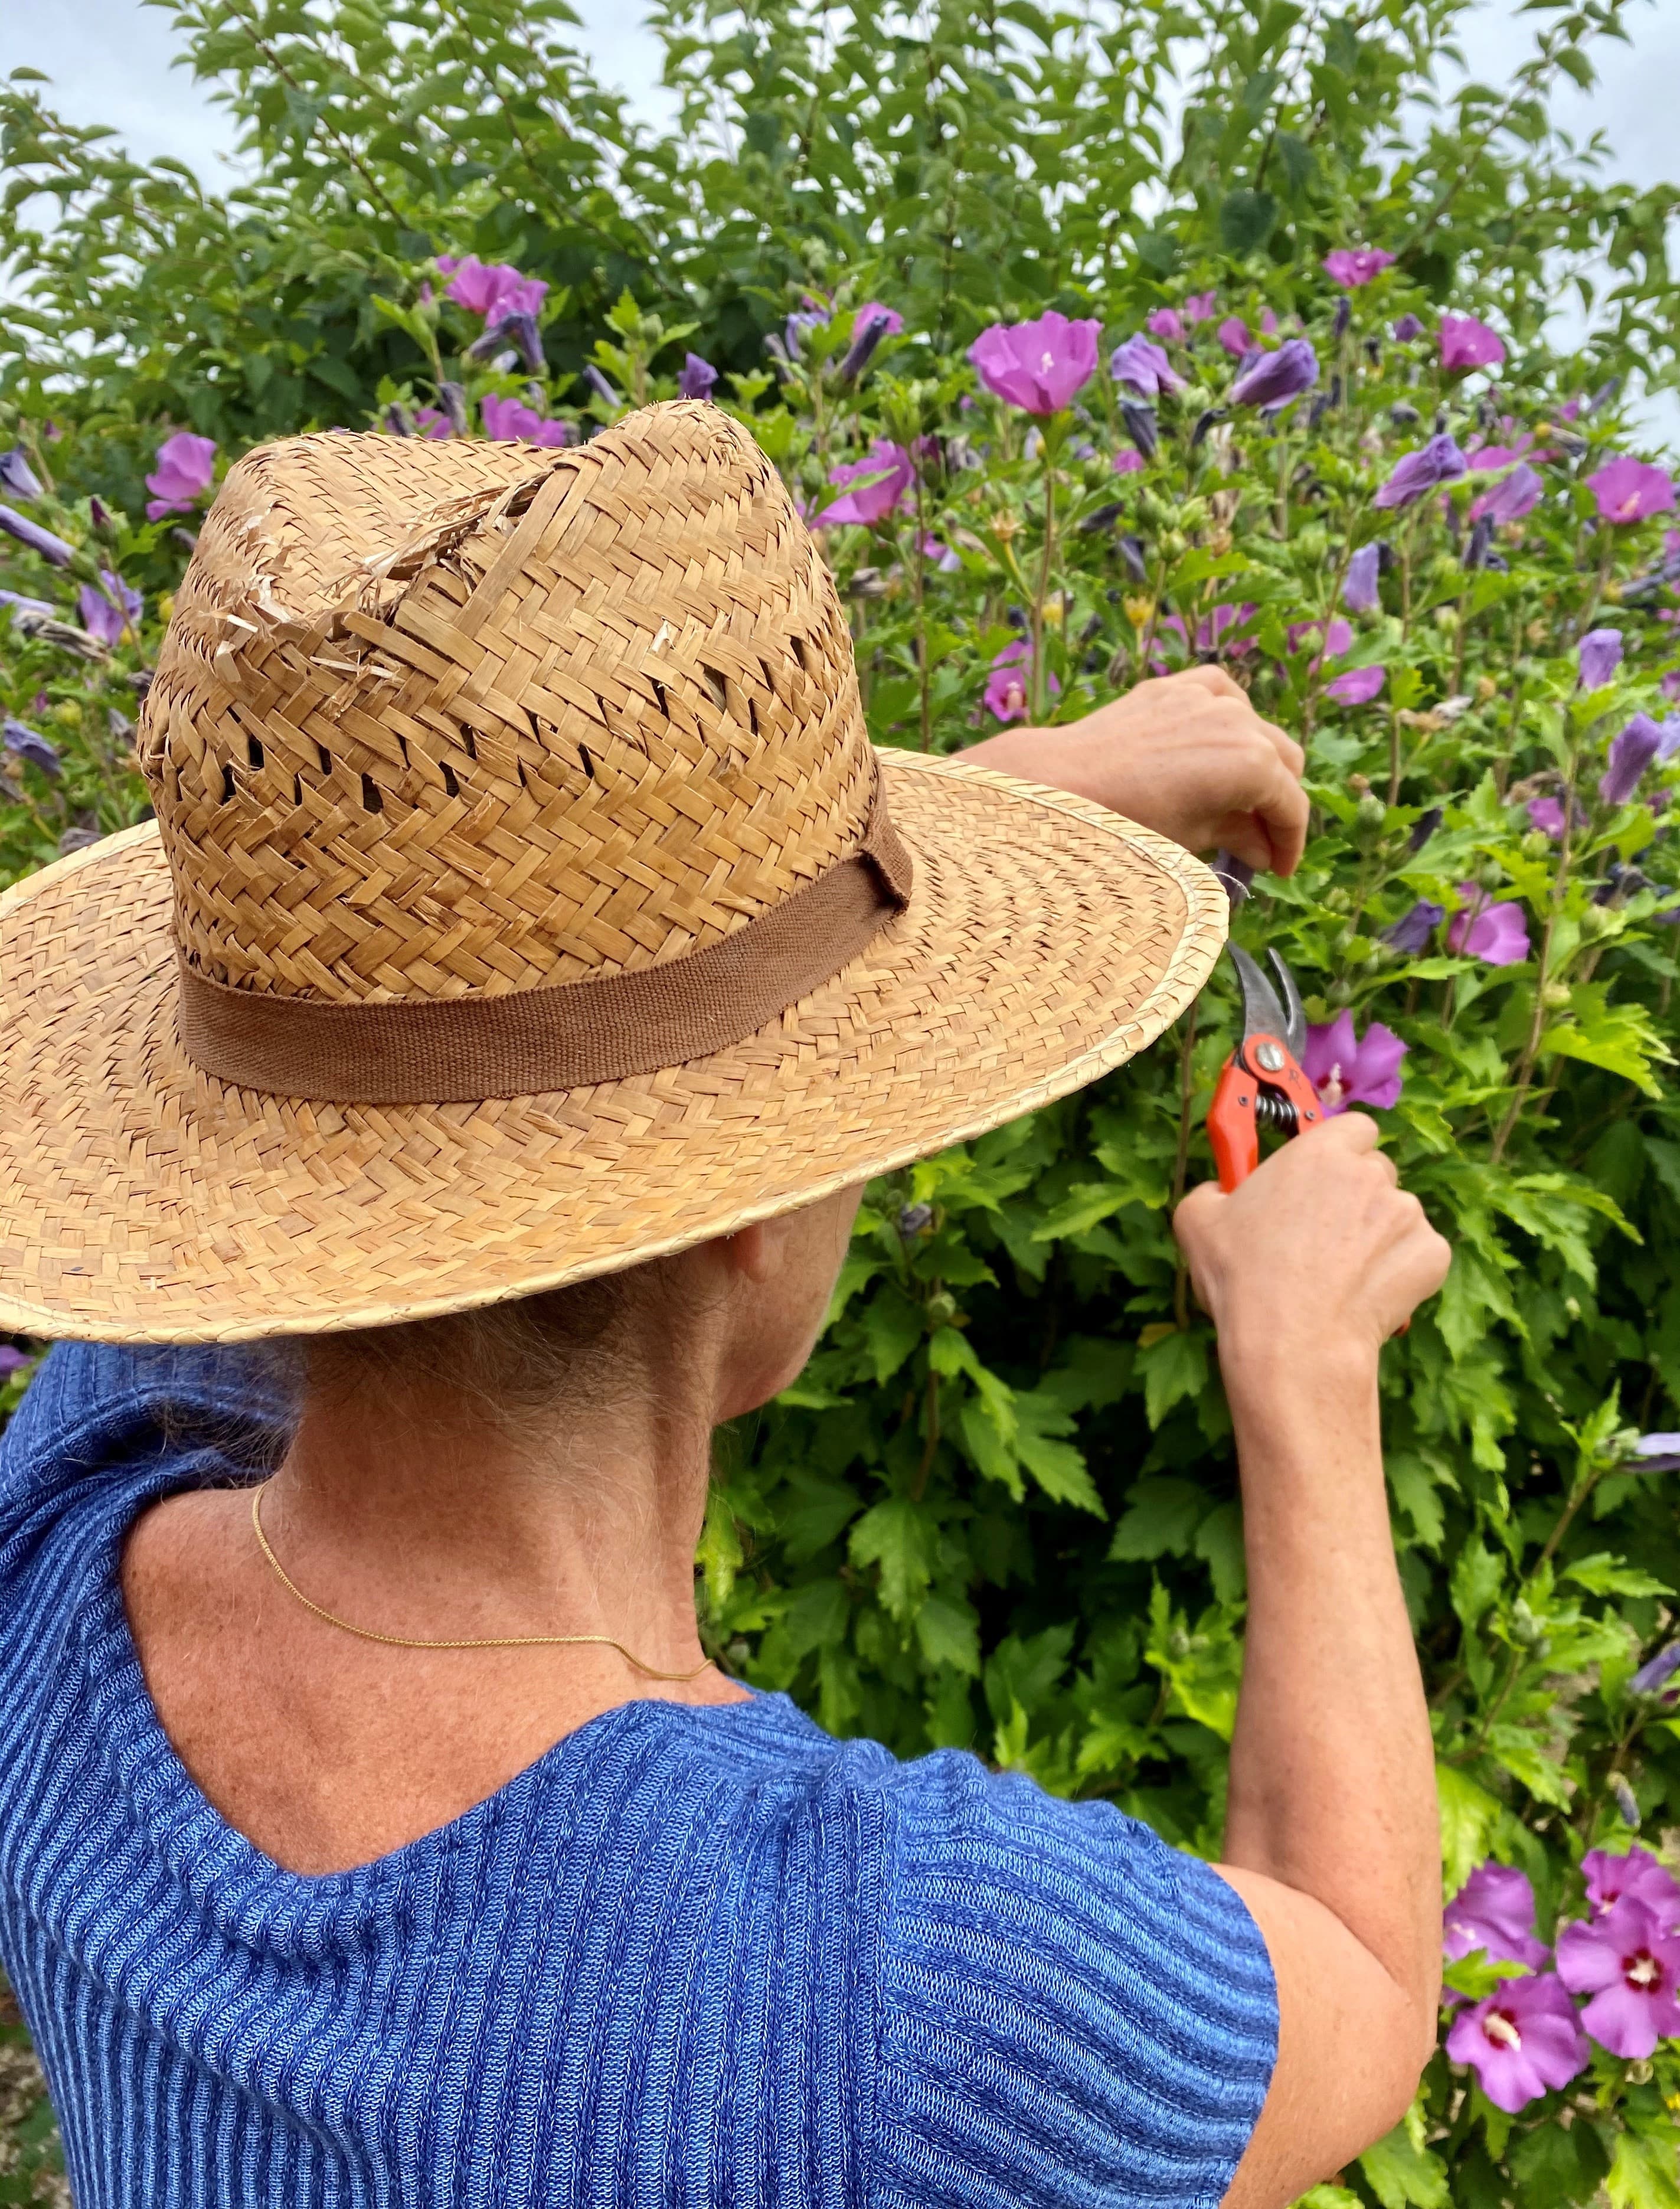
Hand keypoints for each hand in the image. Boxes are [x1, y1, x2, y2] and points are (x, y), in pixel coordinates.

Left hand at [962, 666, 1308, 874]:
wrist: (1061, 785)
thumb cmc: (1128, 824)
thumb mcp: (1191, 841)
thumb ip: (1239, 840)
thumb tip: (1264, 852)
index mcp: (1254, 765)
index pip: (1291, 807)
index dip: (1290, 843)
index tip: (1281, 869)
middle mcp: (1240, 722)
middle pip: (1284, 764)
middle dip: (1276, 803)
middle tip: (1258, 839)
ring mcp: (1208, 697)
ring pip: (1256, 728)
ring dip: (1254, 762)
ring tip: (1233, 797)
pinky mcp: (1175, 686)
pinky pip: (1220, 694)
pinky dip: (1227, 718)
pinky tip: (1213, 742)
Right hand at [1173, 1114, 1449, 1362]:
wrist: (1292, 1343)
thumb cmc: (1243, 1279)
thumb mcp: (1197, 1221)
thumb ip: (1213, 1190)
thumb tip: (1219, 1191)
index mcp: (1319, 1153)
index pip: (1354, 1128)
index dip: (1341, 1151)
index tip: (1323, 1176)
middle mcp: (1370, 1174)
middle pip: (1376, 1172)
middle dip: (1358, 1196)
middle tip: (1325, 1235)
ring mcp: (1407, 1215)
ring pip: (1398, 1216)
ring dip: (1378, 1236)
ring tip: (1341, 1275)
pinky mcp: (1430, 1255)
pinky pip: (1419, 1255)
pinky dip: (1400, 1271)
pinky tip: (1367, 1293)